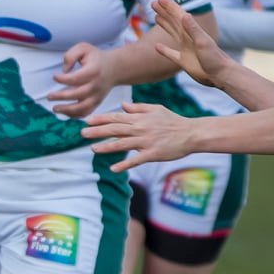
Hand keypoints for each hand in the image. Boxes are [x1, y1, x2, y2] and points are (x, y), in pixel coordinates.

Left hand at [47, 42, 115, 118]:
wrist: (115, 68)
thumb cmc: (95, 57)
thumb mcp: (83, 48)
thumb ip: (71, 55)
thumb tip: (64, 70)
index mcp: (93, 70)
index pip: (76, 78)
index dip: (63, 79)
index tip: (54, 77)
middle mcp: (96, 85)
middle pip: (78, 94)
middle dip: (62, 96)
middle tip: (49, 96)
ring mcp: (98, 95)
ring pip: (83, 107)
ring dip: (67, 110)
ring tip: (54, 108)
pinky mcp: (97, 102)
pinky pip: (86, 112)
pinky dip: (75, 115)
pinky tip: (64, 112)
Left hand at [82, 102, 198, 171]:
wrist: (191, 133)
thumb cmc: (173, 121)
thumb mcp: (156, 109)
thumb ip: (138, 108)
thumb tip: (122, 105)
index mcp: (140, 118)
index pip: (116, 118)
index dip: (100, 119)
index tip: (87, 120)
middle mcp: (141, 129)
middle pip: (115, 129)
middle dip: (97, 131)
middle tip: (82, 133)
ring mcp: (146, 141)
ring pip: (122, 144)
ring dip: (106, 147)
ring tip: (93, 149)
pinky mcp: (153, 154)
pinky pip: (136, 160)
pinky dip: (124, 164)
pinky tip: (113, 169)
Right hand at [151, 0, 232, 86]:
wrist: (220, 75)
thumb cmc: (214, 58)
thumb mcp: (202, 41)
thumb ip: (193, 29)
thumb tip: (183, 14)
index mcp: (191, 32)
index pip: (178, 15)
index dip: (169, 7)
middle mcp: (187, 38)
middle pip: (173, 21)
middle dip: (164, 12)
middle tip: (153, 3)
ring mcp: (185, 49)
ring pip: (172, 33)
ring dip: (164, 25)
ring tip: (156, 17)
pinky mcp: (183, 61)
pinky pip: (170, 53)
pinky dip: (163, 50)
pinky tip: (157, 46)